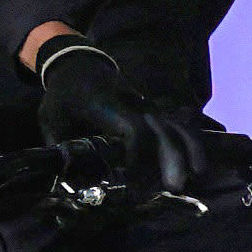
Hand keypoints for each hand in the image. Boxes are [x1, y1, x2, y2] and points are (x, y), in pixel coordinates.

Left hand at [35, 40, 207, 194]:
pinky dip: (191, 140)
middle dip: (173, 156)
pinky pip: (178, 122)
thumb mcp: (52, 121)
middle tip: (175, 187)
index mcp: (107, 105)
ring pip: (177, 122)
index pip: (134, 129)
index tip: (136, 183)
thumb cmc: (63, 97)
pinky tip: (200, 160)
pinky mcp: (154, 109)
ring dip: (190, 147)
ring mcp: (147, 104)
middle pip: (163, 127)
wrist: (76, 65)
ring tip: (198, 174)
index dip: (140, 155)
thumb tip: (70, 183)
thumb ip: (61, 150)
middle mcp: (134, 103)